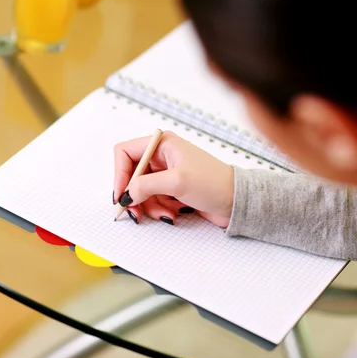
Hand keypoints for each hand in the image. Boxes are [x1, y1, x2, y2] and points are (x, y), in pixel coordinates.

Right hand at [113, 131, 233, 226]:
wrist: (237, 201)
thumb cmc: (214, 183)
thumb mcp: (177, 182)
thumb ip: (146, 186)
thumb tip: (126, 194)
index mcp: (162, 144)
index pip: (125, 152)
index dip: (119, 173)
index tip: (121, 194)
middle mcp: (162, 156)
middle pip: (131, 175)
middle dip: (134, 195)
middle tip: (134, 211)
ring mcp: (167, 173)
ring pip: (141, 191)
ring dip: (149, 206)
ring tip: (165, 214)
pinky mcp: (172, 189)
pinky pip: (153, 200)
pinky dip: (158, 209)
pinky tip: (172, 214)